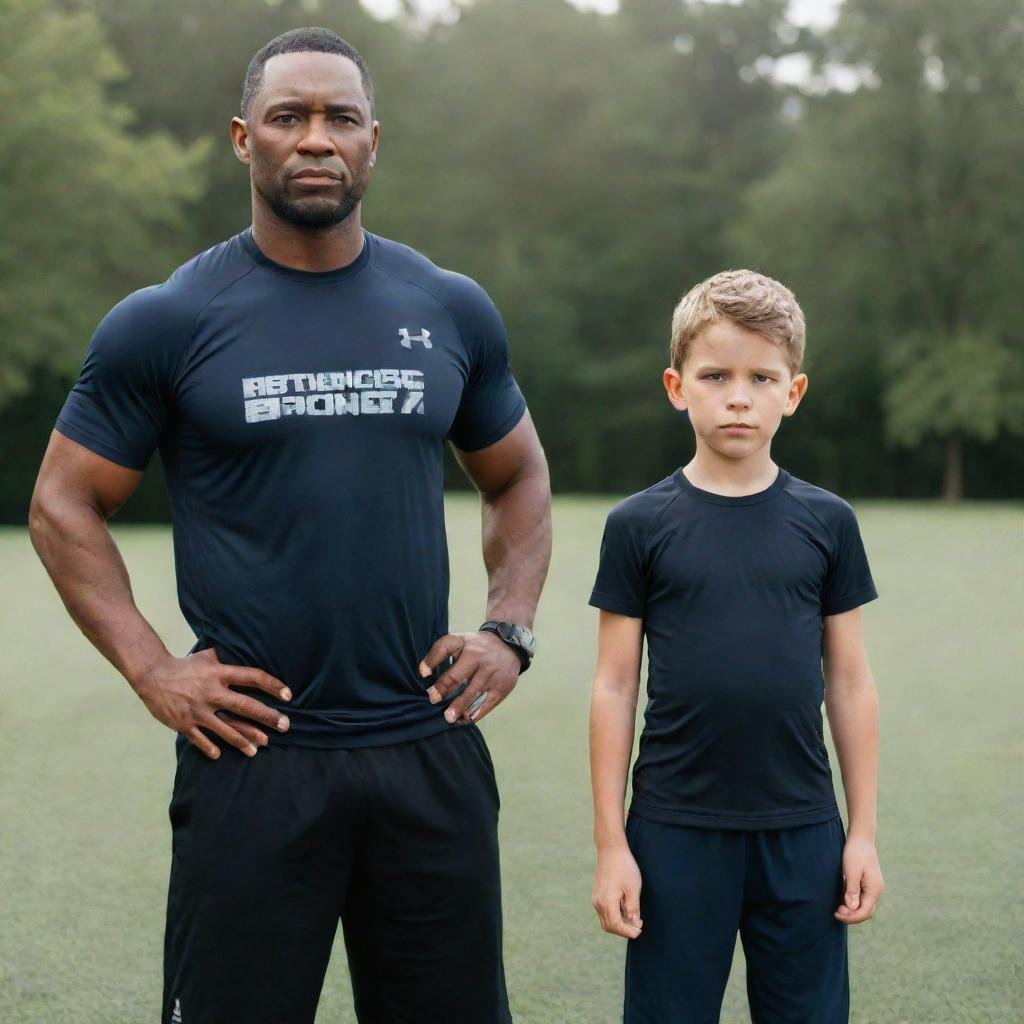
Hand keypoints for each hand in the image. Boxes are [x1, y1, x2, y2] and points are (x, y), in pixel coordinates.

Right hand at [134, 647, 290, 759]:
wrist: (152, 675)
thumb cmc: (184, 665)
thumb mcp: (208, 656)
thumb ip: (227, 659)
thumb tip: (247, 649)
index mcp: (219, 673)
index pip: (251, 677)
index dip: (271, 685)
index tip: (288, 695)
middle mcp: (211, 692)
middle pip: (244, 706)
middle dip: (266, 717)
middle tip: (285, 726)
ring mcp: (198, 710)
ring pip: (226, 728)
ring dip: (243, 740)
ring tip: (259, 748)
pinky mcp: (183, 723)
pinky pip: (200, 739)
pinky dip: (210, 747)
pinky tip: (220, 755)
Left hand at [419, 629, 521, 723]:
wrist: (510, 645)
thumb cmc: (477, 646)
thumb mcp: (461, 640)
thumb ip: (440, 652)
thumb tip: (423, 672)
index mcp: (466, 644)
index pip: (445, 648)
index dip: (432, 661)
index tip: (423, 674)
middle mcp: (479, 658)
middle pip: (457, 676)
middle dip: (444, 689)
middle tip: (434, 700)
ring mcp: (492, 674)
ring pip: (473, 693)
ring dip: (460, 707)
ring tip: (449, 718)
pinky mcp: (502, 687)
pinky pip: (487, 703)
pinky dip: (476, 713)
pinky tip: (467, 718)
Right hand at [592, 843, 642, 938]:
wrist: (610, 849)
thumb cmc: (624, 866)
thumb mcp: (633, 888)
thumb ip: (633, 908)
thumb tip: (634, 924)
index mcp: (606, 902)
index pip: (616, 926)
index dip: (628, 932)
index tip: (640, 930)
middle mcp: (598, 903)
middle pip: (609, 926)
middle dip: (624, 930)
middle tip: (638, 925)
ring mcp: (596, 898)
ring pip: (606, 920)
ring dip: (619, 923)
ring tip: (634, 917)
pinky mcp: (597, 894)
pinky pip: (605, 911)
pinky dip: (615, 915)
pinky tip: (626, 908)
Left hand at [834, 835, 883, 923]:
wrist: (861, 837)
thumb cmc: (855, 852)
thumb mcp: (851, 871)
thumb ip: (852, 890)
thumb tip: (852, 908)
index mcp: (875, 889)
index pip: (865, 911)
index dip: (851, 916)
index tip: (837, 914)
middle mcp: (876, 890)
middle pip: (866, 910)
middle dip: (852, 915)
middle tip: (836, 912)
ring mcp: (872, 886)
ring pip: (863, 904)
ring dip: (852, 909)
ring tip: (838, 908)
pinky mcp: (867, 882)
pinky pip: (861, 897)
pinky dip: (852, 901)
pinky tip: (842, 900)